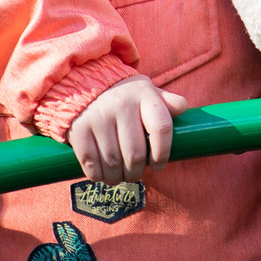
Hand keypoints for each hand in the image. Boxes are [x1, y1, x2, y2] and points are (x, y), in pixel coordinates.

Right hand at [66, 75, 190, 185]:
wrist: (86, 83)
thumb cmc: (125, 96)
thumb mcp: (146, 92)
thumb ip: (166, 101)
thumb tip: (181, 107)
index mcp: (143, 94)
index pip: (162, 127)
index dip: (163, 153)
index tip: (158, 164)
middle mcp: (121, 104)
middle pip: (136, 153)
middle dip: (136, 172)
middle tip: (134, 174)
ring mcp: (98, 117)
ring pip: (113, 162)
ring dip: (117, 177)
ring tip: (119, 177)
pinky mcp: (79, 129)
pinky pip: (90, 162)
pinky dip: (97, 175)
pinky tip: (101, 175)